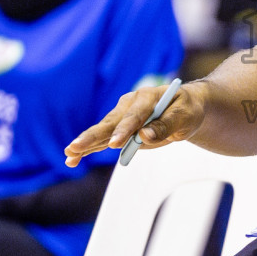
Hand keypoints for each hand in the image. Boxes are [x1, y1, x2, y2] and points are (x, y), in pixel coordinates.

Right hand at [65, 82, 202, 166]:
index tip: (115, 144)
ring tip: (69, 155)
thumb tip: (144, 137)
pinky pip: (103, 139)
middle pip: (110, 123)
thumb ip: (166, 125)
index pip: (134, 116)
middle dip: (93, 136)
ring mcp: (122, 114)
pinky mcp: (119, 126)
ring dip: (85, 144)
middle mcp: (129, 104)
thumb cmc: (187, 109)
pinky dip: (88, 148)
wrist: (185, 106)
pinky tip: (72, 159)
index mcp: (146, 97)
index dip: (124, 130)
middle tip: (75, 147)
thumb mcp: (185, 116)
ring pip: (102, 132)